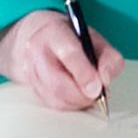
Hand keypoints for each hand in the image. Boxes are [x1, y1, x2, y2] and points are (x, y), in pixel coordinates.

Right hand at [0, 10, 124, 110]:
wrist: (38, 38)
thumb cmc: (70, 38)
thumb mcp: (94, 39)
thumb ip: (108, 57)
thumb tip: (105, 80)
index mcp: (54, 31)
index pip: (68, 53)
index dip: (84, 74)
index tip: (98, 88)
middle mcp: (36, 50)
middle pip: (58, 84)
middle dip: (82, 95)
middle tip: (97, 94)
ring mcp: (30, 70)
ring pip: (55, 98)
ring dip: (77, 102)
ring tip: (88, 93)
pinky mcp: (30, 87)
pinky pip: (52, 105)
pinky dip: (69, 105)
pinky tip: (76, 95)